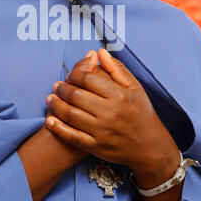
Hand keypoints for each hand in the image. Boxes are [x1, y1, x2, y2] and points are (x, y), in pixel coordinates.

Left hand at [45, 49, 179, 183]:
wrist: (150, 148)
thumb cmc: (142, 114)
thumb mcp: (135, 88)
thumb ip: (116, 69)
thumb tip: (99, 52)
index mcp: (120, 95)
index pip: (89, 79)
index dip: (75, 74)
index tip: (70, 75)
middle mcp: (110, 113)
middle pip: (77, 96)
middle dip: (62, 88)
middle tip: (56, 85)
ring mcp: (102, 131)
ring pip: (71, 115)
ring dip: (56, 105)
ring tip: (50, 99)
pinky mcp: (96, 147)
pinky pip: (72, 136)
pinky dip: (58, 128)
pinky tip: (49, 120)